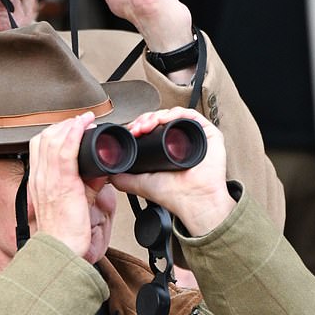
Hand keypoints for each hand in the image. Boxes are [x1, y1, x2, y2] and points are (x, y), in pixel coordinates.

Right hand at [26, 113, 99, 258]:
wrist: (60, 249)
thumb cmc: (65, 230)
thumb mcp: (73, 201)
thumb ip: (86, 183)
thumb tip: (100, 169)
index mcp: (39, 180)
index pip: (39, 146)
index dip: (55, 132)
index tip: (70, 127)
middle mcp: (40, 177)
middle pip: (44, 138)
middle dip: (63, 125)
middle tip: (80, 121)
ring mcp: (48, 179)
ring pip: (53, 140)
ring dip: (70, 125)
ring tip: (85, 119)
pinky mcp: (62, 183)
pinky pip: (64, 152)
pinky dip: (74, 134)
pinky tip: (83, 125)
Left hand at [111, 107, 234, 234]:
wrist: (193, 201)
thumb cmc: (174, 194)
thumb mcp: (139, 184)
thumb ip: (122, 177)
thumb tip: (106, 171)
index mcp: (165, 148)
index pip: (150, 128)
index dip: (137, 125)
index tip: (129, 131)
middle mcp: (179, 140)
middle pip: (159, 118)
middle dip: (143, 120)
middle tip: (136, 128)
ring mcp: (193, 136)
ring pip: (172, 114)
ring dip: (155, 115)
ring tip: (145, 125)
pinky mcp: (207, 133)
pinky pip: (190, 115)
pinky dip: (173, 113)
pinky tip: (162, 120)